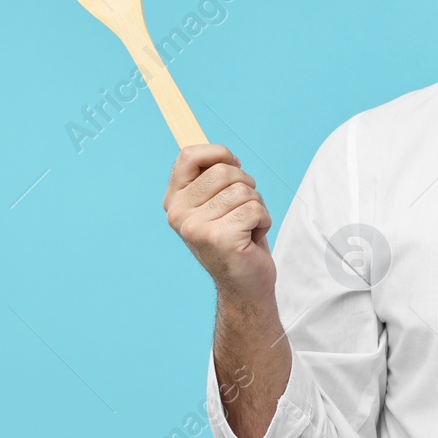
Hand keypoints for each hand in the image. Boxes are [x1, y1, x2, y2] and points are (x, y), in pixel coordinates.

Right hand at [162, 143, 274, 303]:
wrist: (244, 284)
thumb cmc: (235, 237)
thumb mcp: (217, 203)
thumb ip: (212, 178)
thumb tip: (225, 156)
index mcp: (174, 200)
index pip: (188, 156)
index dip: (218, 153)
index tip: (234, 165)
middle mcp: (178, 214)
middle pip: (223, 171)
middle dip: (246, 185)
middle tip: (243, 210)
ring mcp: (195, 228)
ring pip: (243, 190)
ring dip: (256, 206)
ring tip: (247, 227)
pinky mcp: (218, 239)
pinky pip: (255, 209)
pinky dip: (264, 221)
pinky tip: (252, 238)